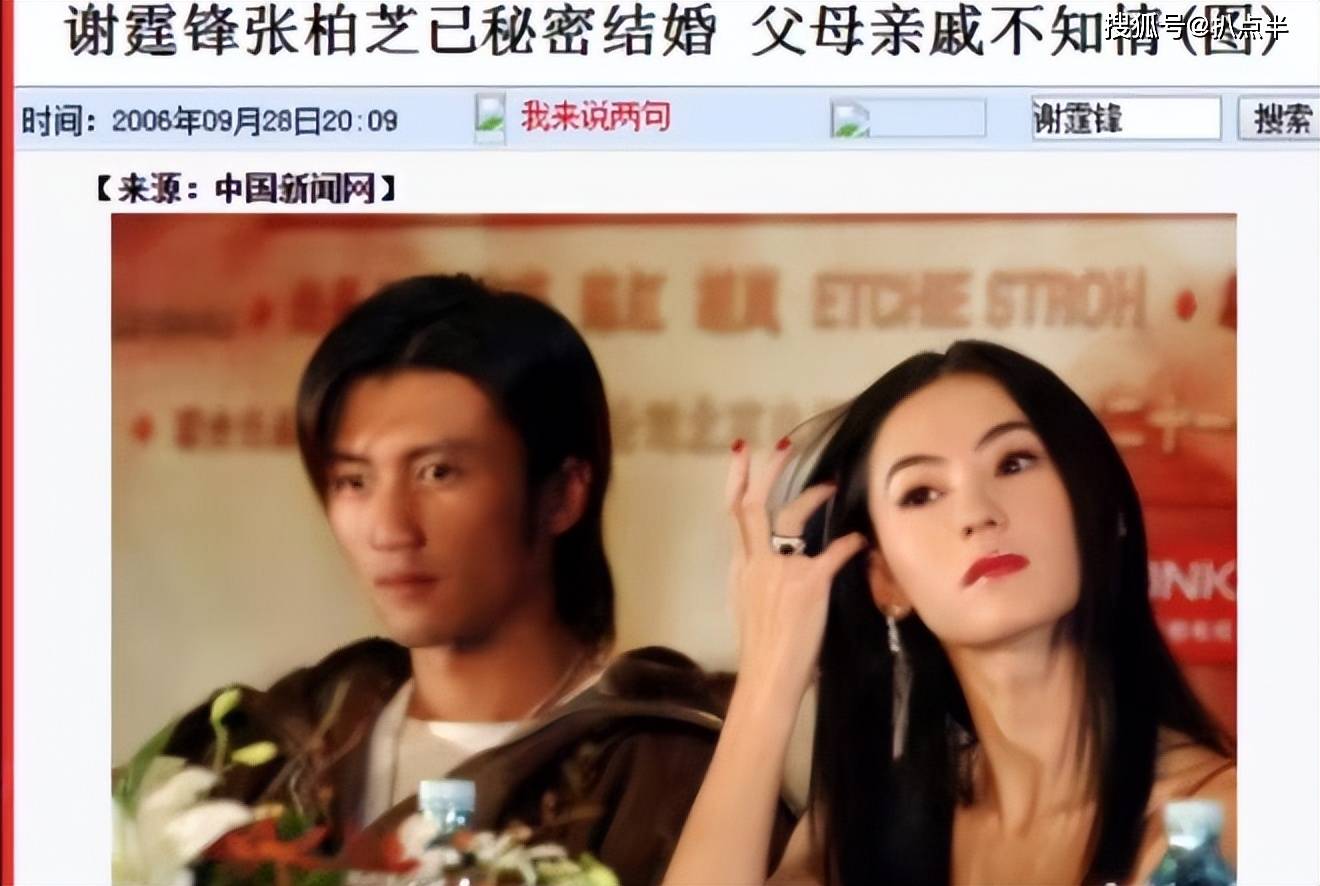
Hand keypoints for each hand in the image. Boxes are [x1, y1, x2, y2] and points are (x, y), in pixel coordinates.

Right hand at [727, 441, 866, 703]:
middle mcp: (754, 562)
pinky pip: (833, 551)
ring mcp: (780, 569)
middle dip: (766, 471)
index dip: (738, 480)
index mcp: (739, 568)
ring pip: (789, 515)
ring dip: (811, 495)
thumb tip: (778, 570)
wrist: (767, 678)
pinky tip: (860, 539)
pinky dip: (849, 543)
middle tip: (781, 445)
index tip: (742, 454)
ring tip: (830, 484)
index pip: (734, 514)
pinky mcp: (808, 583)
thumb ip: (760, 581)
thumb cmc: (761, 652)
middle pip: (752, 504)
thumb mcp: (748, 608)